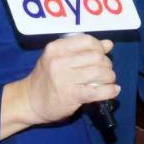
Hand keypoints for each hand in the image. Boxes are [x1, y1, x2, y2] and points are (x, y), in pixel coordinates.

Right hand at [1, 35, 117, 135]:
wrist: (29, 101)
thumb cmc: (45, 78)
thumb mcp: (58, 58)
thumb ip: (81, 50)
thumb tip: (108, 44)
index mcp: (56, 48)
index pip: (87, 41)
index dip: (100, 47)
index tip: (101, 55)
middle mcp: (59, 61)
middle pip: (97, 57)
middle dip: (107, 64)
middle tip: (106, 71)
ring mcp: (65, 78)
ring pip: (100, 72)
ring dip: (110, 77)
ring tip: (108, 81)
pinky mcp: (71, 95)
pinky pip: (98, 91)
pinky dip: (110, 91)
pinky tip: (113, 91)